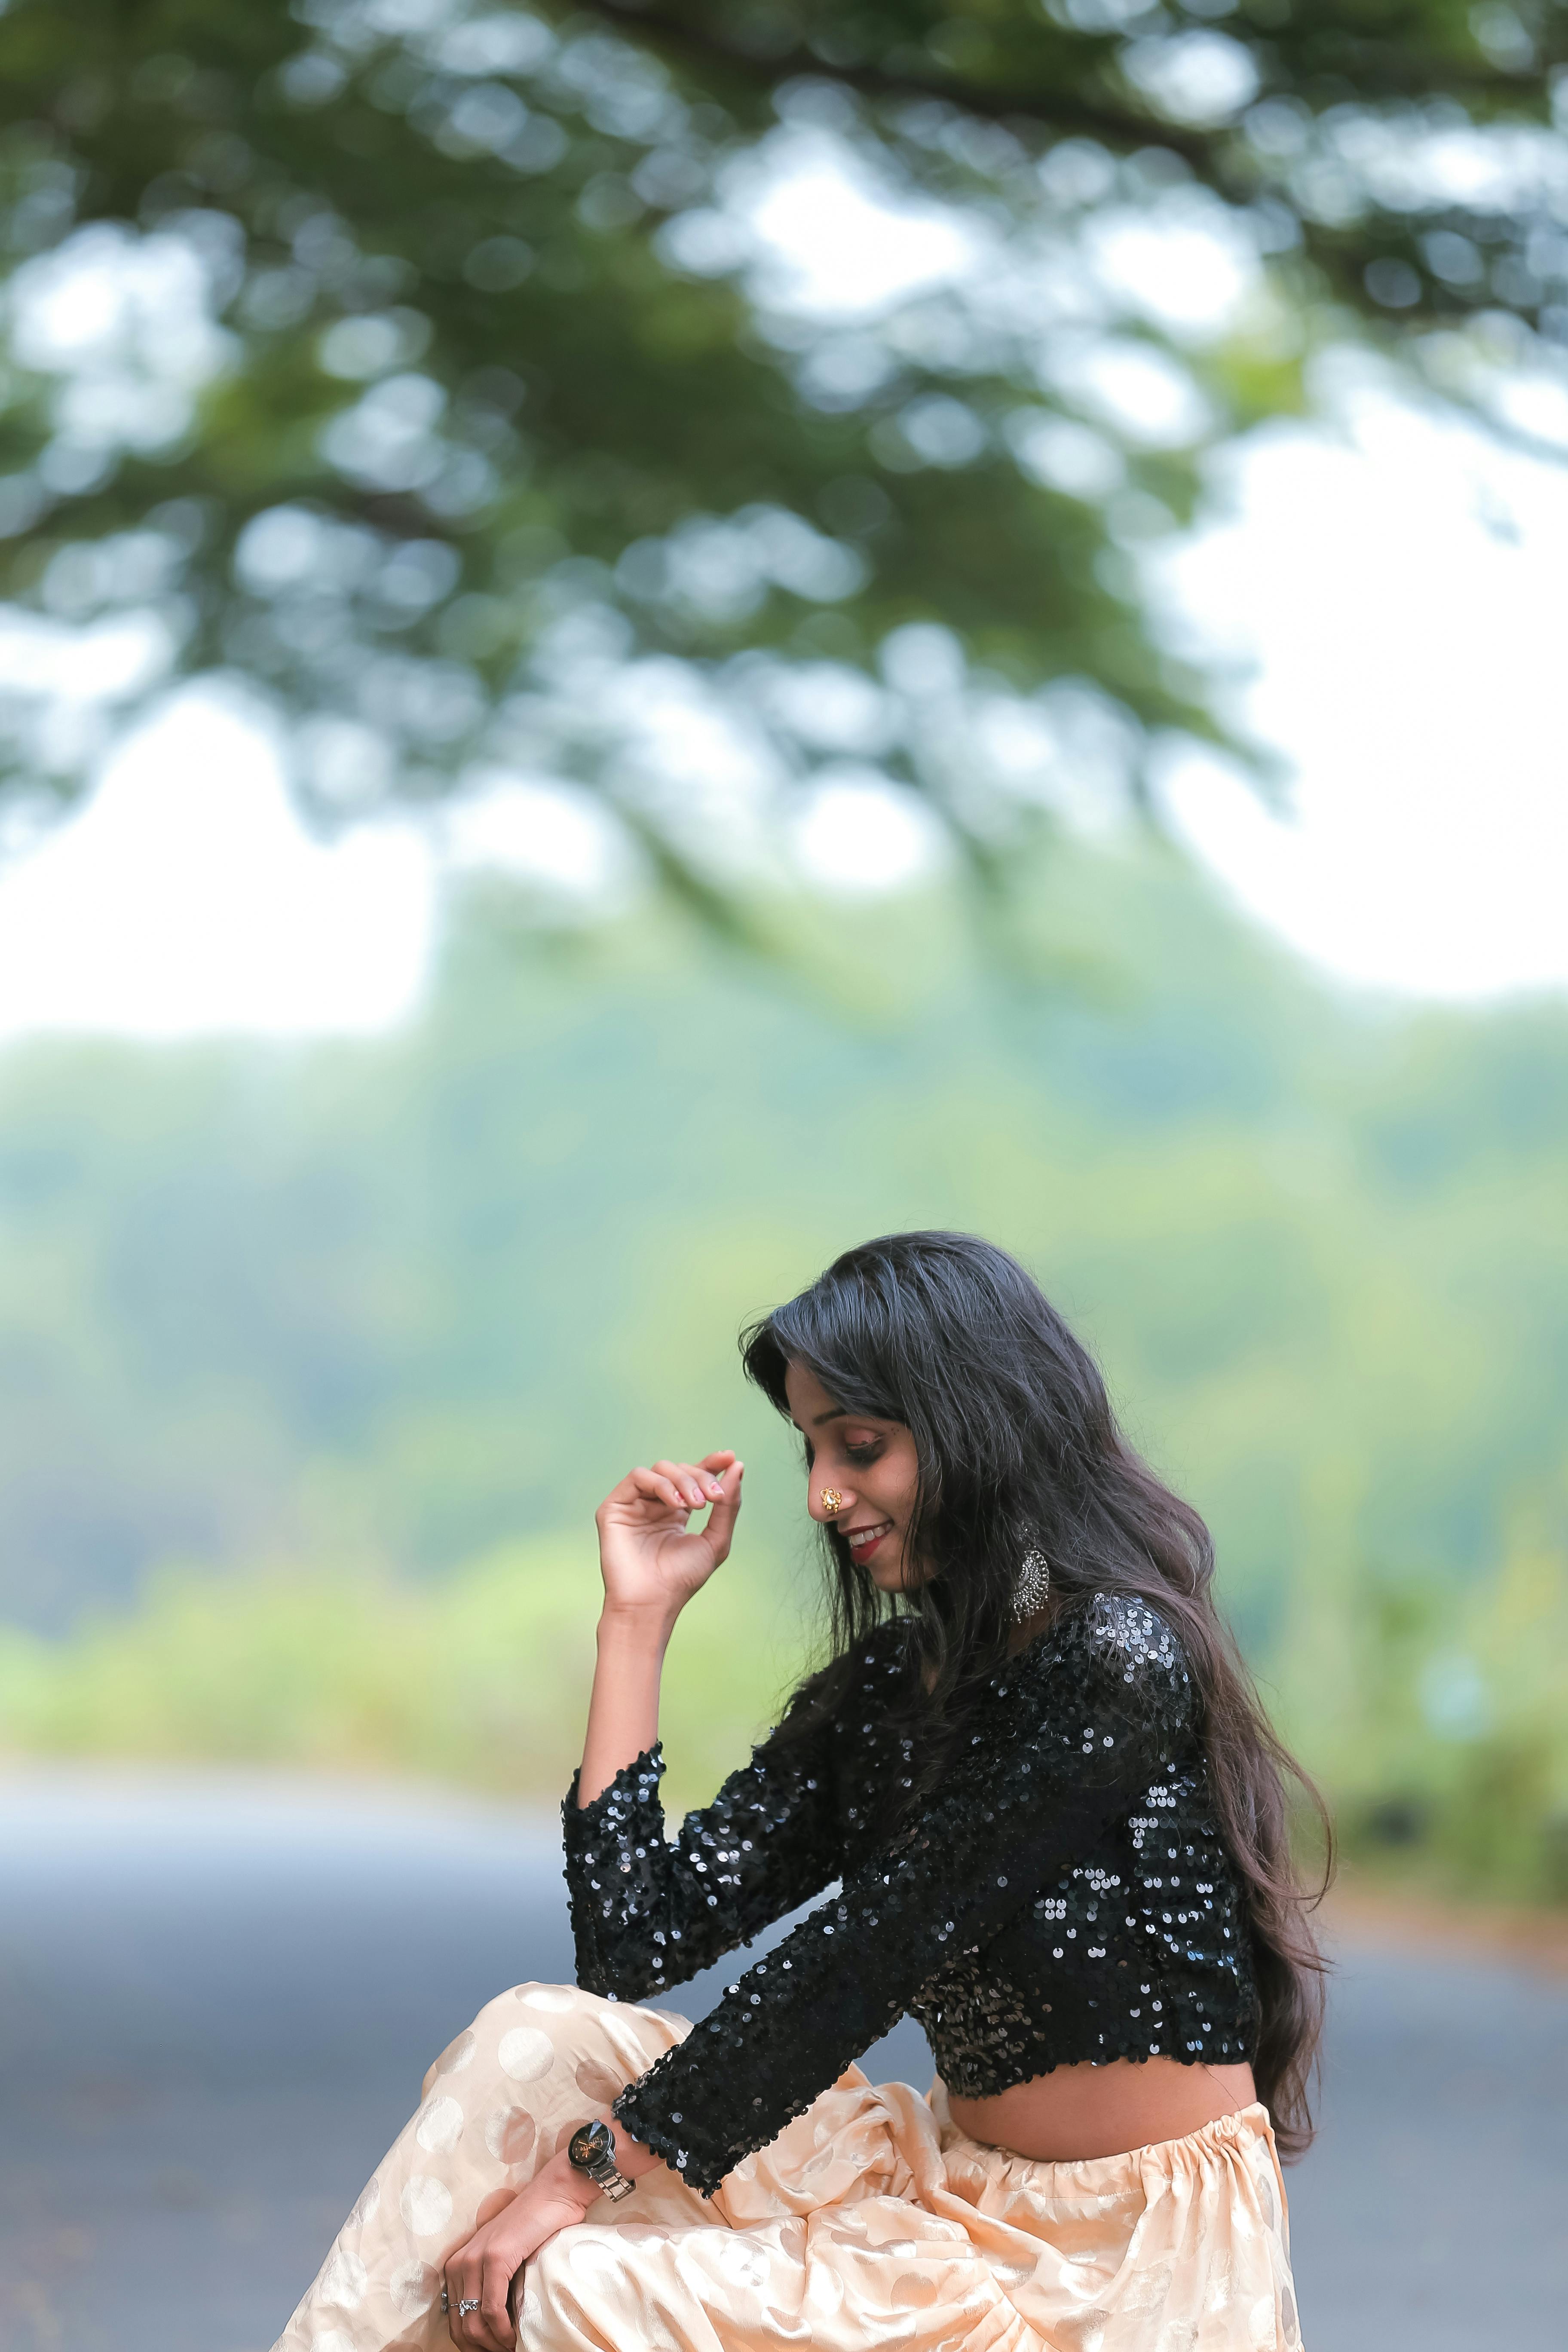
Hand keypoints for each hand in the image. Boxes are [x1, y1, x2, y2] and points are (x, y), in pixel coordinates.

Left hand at [443, 2158, 591, 2350]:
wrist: (554, 2195)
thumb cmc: (535, 2230)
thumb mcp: (504, 2261)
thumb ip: (491, 2287)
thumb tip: (492, 2329)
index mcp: (458, 2265)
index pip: (454, 2321)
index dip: (472, 2345)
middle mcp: (459, 2262)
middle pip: (461, 2326)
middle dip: (482, 2349)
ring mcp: (475, 2259)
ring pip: (474, 2323)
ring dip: (494, 2344)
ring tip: (512, 2348)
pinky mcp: (495, 2258)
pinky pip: (491, 2309)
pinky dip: (503, 2330)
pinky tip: (515, 2336)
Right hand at [594, 1449, 742, 1620]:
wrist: (652, 1602)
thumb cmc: (681, 1579)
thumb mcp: (716, 1540)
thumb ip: (728, 1505)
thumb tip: (737, 1466)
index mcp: (676, 1512)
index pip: (693, 1477)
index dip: (710, 1463)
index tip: (729, 1457)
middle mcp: (654, 1504)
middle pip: (680, 1469)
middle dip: (701, 1477)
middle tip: (713, 1498)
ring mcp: (634, 1504)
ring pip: (660, 1468)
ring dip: (683, 1480)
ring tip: (696, 1505)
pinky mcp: (614, 1507)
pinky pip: (638, 1477)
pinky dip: (661, 1484)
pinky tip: (676, 1504)